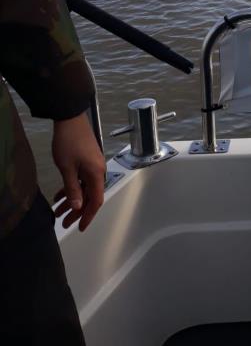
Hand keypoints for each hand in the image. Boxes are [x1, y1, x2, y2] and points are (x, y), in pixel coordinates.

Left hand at [52, 112, 105, 231]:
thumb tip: (77, 207)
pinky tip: (59, 195)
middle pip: (89, 196)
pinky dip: (71, 188)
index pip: (95, 200)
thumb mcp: (67, 168)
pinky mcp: (87, 160)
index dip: (88, 215)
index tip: (80, 227)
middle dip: (77, 211)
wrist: (70, 118)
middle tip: (65, 222)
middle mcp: (97, 170)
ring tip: (57, 210)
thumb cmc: (69, 141)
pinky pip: (81, 179)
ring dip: (72, 200)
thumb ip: (72, 189)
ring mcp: (92, 164)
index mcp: (96, 173)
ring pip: (83, 188)